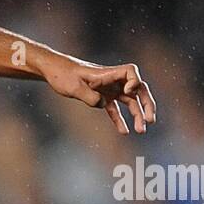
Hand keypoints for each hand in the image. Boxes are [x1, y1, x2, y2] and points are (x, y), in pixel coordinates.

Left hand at [39, 54, 155, 134]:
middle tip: (151, 120)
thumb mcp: (74, 86)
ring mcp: (108, 89)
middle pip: (137, 89)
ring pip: (129, 101)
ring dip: (137, 115)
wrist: (52, 71)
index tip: (128, 92)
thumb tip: (102, 104)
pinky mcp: (101, 97)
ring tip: (141, 130)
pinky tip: (125, 132)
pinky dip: (120, 120)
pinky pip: (114, 109)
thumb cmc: (62, 75)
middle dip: (146, 103)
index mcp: (108, 73)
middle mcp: (112, 80)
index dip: (135, 81)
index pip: (131, 71)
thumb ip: (89, 96)